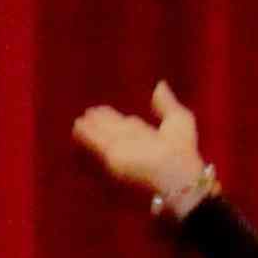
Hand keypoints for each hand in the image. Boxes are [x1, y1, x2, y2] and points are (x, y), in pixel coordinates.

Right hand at [68, 81, 211, 211]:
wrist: (173, 173)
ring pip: (103, 136)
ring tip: (79, 120)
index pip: (131, 124)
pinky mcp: (110, 156)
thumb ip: (166, 103)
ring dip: (90, 128)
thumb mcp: (179, 120)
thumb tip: (159, 85)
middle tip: (88, 113)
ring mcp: (120, 150)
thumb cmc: (181, 149)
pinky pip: (96, 144)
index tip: (104, 110)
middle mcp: (132, 142)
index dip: (117, 118)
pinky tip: (77, 128)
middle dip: (101, 122)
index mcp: (150, 135)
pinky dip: (86, 135)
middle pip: (113, 130)